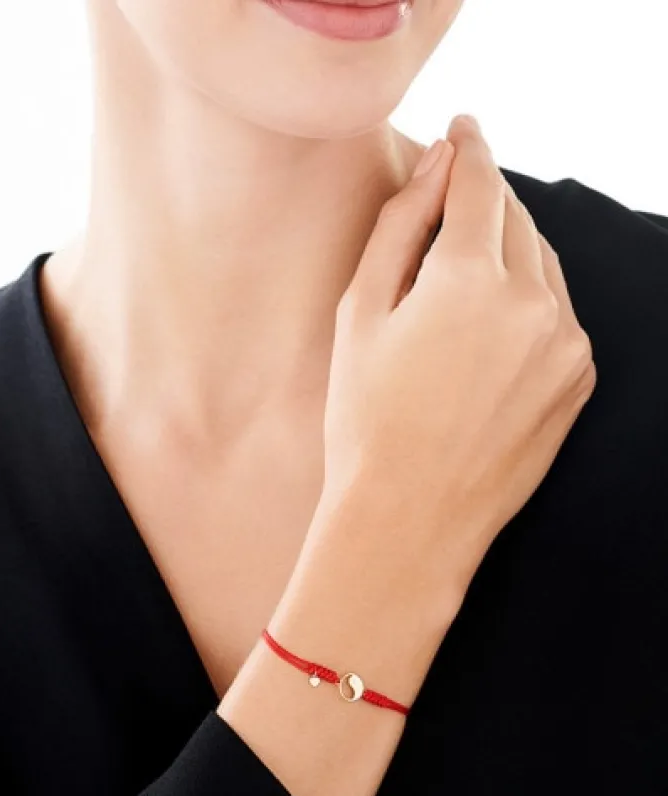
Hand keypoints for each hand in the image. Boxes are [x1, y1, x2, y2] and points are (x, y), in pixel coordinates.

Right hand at [320, 114, 596, 601]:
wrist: (408, 522)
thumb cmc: (366, 422)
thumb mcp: (360, 315)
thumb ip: (402, 224)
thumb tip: (438, 162)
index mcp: (470, 282)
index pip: (479, 185)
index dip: (468, 150)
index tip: (462, 130)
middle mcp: (534, 305)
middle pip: (517, 220)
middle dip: (487, 202)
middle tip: (454, 199)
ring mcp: (565, 346)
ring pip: (544, 265)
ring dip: (509, 252)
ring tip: (463, 276)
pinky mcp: (578, 380)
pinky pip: (559, 314)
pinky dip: (530, 302)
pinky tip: (488, 329)